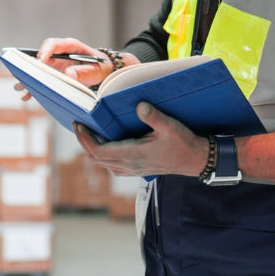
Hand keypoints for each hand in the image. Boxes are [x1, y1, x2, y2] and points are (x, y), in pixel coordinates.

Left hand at [74, 101, 208, 177]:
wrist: (195, 160)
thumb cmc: (183, 143)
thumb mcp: (170, 126)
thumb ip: (153, 116)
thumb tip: (139, 105)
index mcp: (133, 155)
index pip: (99, 151)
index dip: (86, 139)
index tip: (79, 125)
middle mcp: (130, 165)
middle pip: (97, 158)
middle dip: (85, 142)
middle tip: (79, 125)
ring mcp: (133, 169)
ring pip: (104, 163)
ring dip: (93, 149)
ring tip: (89, 134)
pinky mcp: (137, 169)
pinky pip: (113, 166)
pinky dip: (103, 156)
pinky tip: (106, 145)